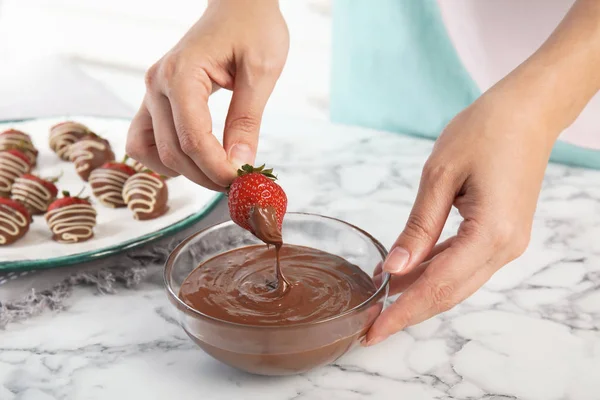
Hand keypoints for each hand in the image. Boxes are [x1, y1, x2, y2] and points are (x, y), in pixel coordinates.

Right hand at [126, 0, 288, 189]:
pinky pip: (145, 140)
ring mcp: (152, 91)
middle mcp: (157, 84)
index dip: (218, 169)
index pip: (193, 139)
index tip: (243, 180)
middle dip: (206, 175)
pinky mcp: (156, 98)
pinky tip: (195, 159)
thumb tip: (240, 163)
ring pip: (152, 152)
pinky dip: (165, 158)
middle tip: (238, 181)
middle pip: (173, 152)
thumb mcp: (261, 72)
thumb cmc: (253, 27)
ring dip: (184, 171)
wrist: (239, 3)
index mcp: (181, 74)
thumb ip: (246, 120)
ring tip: (217, 171)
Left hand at [364, 91, 555, 345]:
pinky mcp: (502, 234)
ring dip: (419, 294)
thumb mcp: (439, 176)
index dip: (402, 312)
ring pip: (456, 283)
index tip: (372, 333)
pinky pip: (464, 264)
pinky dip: (434, 273)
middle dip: (408, 312)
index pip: (438, 286)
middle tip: (370, 328)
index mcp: (491, 234)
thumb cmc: (484, 131)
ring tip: (382, 302)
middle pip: (449, 293)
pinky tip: (408, 274)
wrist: (528, 111)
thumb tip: (394, 268)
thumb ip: (418, 228)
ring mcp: (507, 243)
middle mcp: (505, 248)